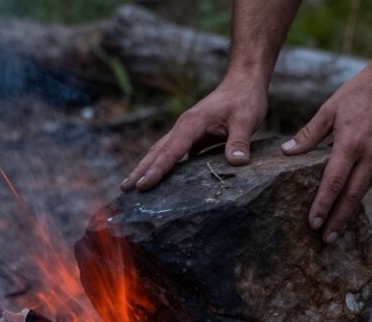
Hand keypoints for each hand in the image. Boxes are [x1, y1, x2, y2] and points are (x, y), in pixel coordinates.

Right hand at [121, 77, 266, 191]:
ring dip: (146, 167)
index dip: (157, 170)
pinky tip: (159, 180)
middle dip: (140, 170)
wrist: (243, 82)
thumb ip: (240, 141)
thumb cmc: (245, 99)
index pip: (171, 150)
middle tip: (124, 189)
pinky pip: (173, 153)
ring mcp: (186, 131)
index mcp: (192, 123)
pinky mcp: (193, 137)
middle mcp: (183, 127)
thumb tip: (237, 162)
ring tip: (130, 186)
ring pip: (161, 151)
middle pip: (157, 151)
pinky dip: (163, 166)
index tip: (143, 186)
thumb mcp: (247, 120)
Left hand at [281, 67, 371, 242]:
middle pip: (351, 196)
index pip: (333, 182)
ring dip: (348, 212)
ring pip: (363, 191)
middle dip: (337, 220)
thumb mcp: (329, 109)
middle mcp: (369, 155)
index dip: (323, 205)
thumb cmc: (357, 93)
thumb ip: (309, 134)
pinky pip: (371, 180)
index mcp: (350, 144)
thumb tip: (287, 151)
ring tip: (335, 230)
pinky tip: (348, 205)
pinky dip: (359, 194)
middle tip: (325, 240)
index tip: (313, 223)